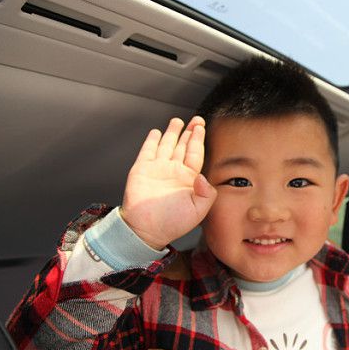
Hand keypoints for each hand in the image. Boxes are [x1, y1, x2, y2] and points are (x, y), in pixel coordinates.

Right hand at [121, 117, 216, 249]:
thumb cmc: (171, 223)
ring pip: (166, 144)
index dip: (198, 139)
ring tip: (177, 121)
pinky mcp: (141, 169)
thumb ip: (207, 193)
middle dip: (189, 132)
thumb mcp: (198, 211)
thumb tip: (202, 176)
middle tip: (196, 119)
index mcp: (188, 179)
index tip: (200, 127)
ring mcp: (157, 169)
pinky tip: (156, 132)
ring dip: (172, 132)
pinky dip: (152, 141)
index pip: (195, 153)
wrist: (145, 230)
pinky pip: (147, 151)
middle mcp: (173, 171)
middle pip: (183, 146)